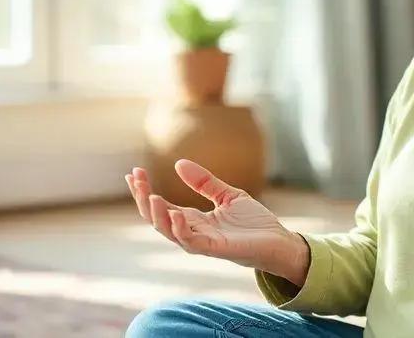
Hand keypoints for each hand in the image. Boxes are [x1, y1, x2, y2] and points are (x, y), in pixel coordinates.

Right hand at [125, 160, 309, 285]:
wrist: (279, 241)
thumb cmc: (255, 223)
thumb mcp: (228, 195)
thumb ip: (205, 182)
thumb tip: (178, 163)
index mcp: (193, 220)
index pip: (161, 206)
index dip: (145, 191)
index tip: (134, 172)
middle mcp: (193, 232)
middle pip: (157, 219)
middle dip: (143, 200)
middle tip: (135, 178)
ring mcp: (203, 242)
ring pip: (169, 232)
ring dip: (157, 215)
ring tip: (150, 196)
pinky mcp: (216, 249)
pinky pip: (192, 242)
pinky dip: (181, 229)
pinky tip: (176, 212)